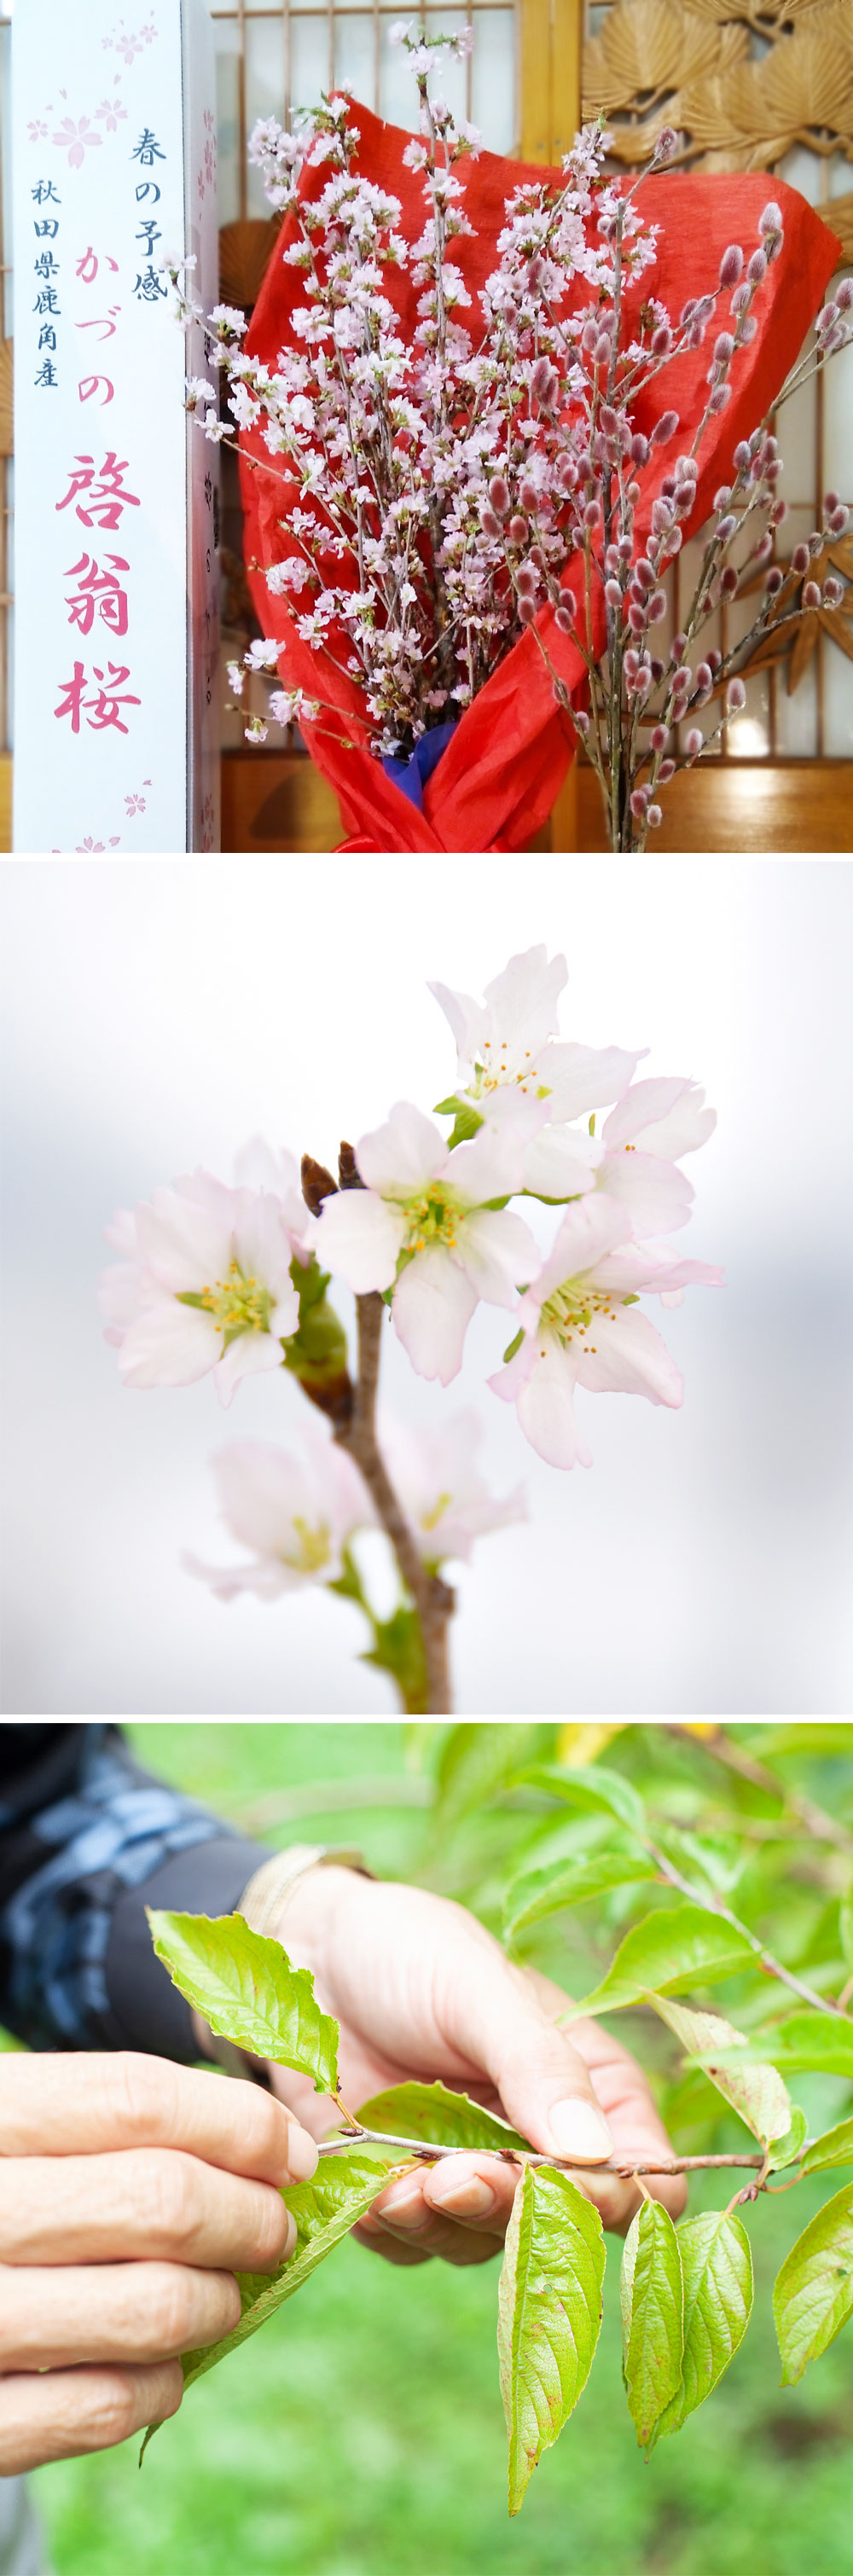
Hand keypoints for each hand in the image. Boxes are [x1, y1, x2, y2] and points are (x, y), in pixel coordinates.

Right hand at [0, 2051, 316, 2471]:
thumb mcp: (16, 2130)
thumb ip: (114, 2120)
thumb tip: (277, 2145)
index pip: (135, 2099)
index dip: (238, 2123)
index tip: (291, 2153)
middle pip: (162, 2200)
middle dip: (251, 2218)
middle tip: (272, 2231)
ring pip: (156, 2308)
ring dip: (220, 2304)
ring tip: (221, 2294)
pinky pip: (111, 2405)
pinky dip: (164, 2383)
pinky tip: (161, 2363)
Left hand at [267, 1870, 685, 2266]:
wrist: (308, 1948)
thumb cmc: (410, 1949)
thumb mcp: (480, 1989)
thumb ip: (538, 2066)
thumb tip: (596, 2154)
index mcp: (592, 2090)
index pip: (642, 2177)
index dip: (618, 2198)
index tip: (565, 2183)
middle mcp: (540, 2147)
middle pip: (561, 2227)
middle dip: (509, 2213)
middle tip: (454, 2177)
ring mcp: (471, 2176)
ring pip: (482, 2247)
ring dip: (443, 2224)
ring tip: (402, 2183)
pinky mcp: (401, 2196)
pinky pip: (410, 2246)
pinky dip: (391, 2228)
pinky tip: (368, 2187)